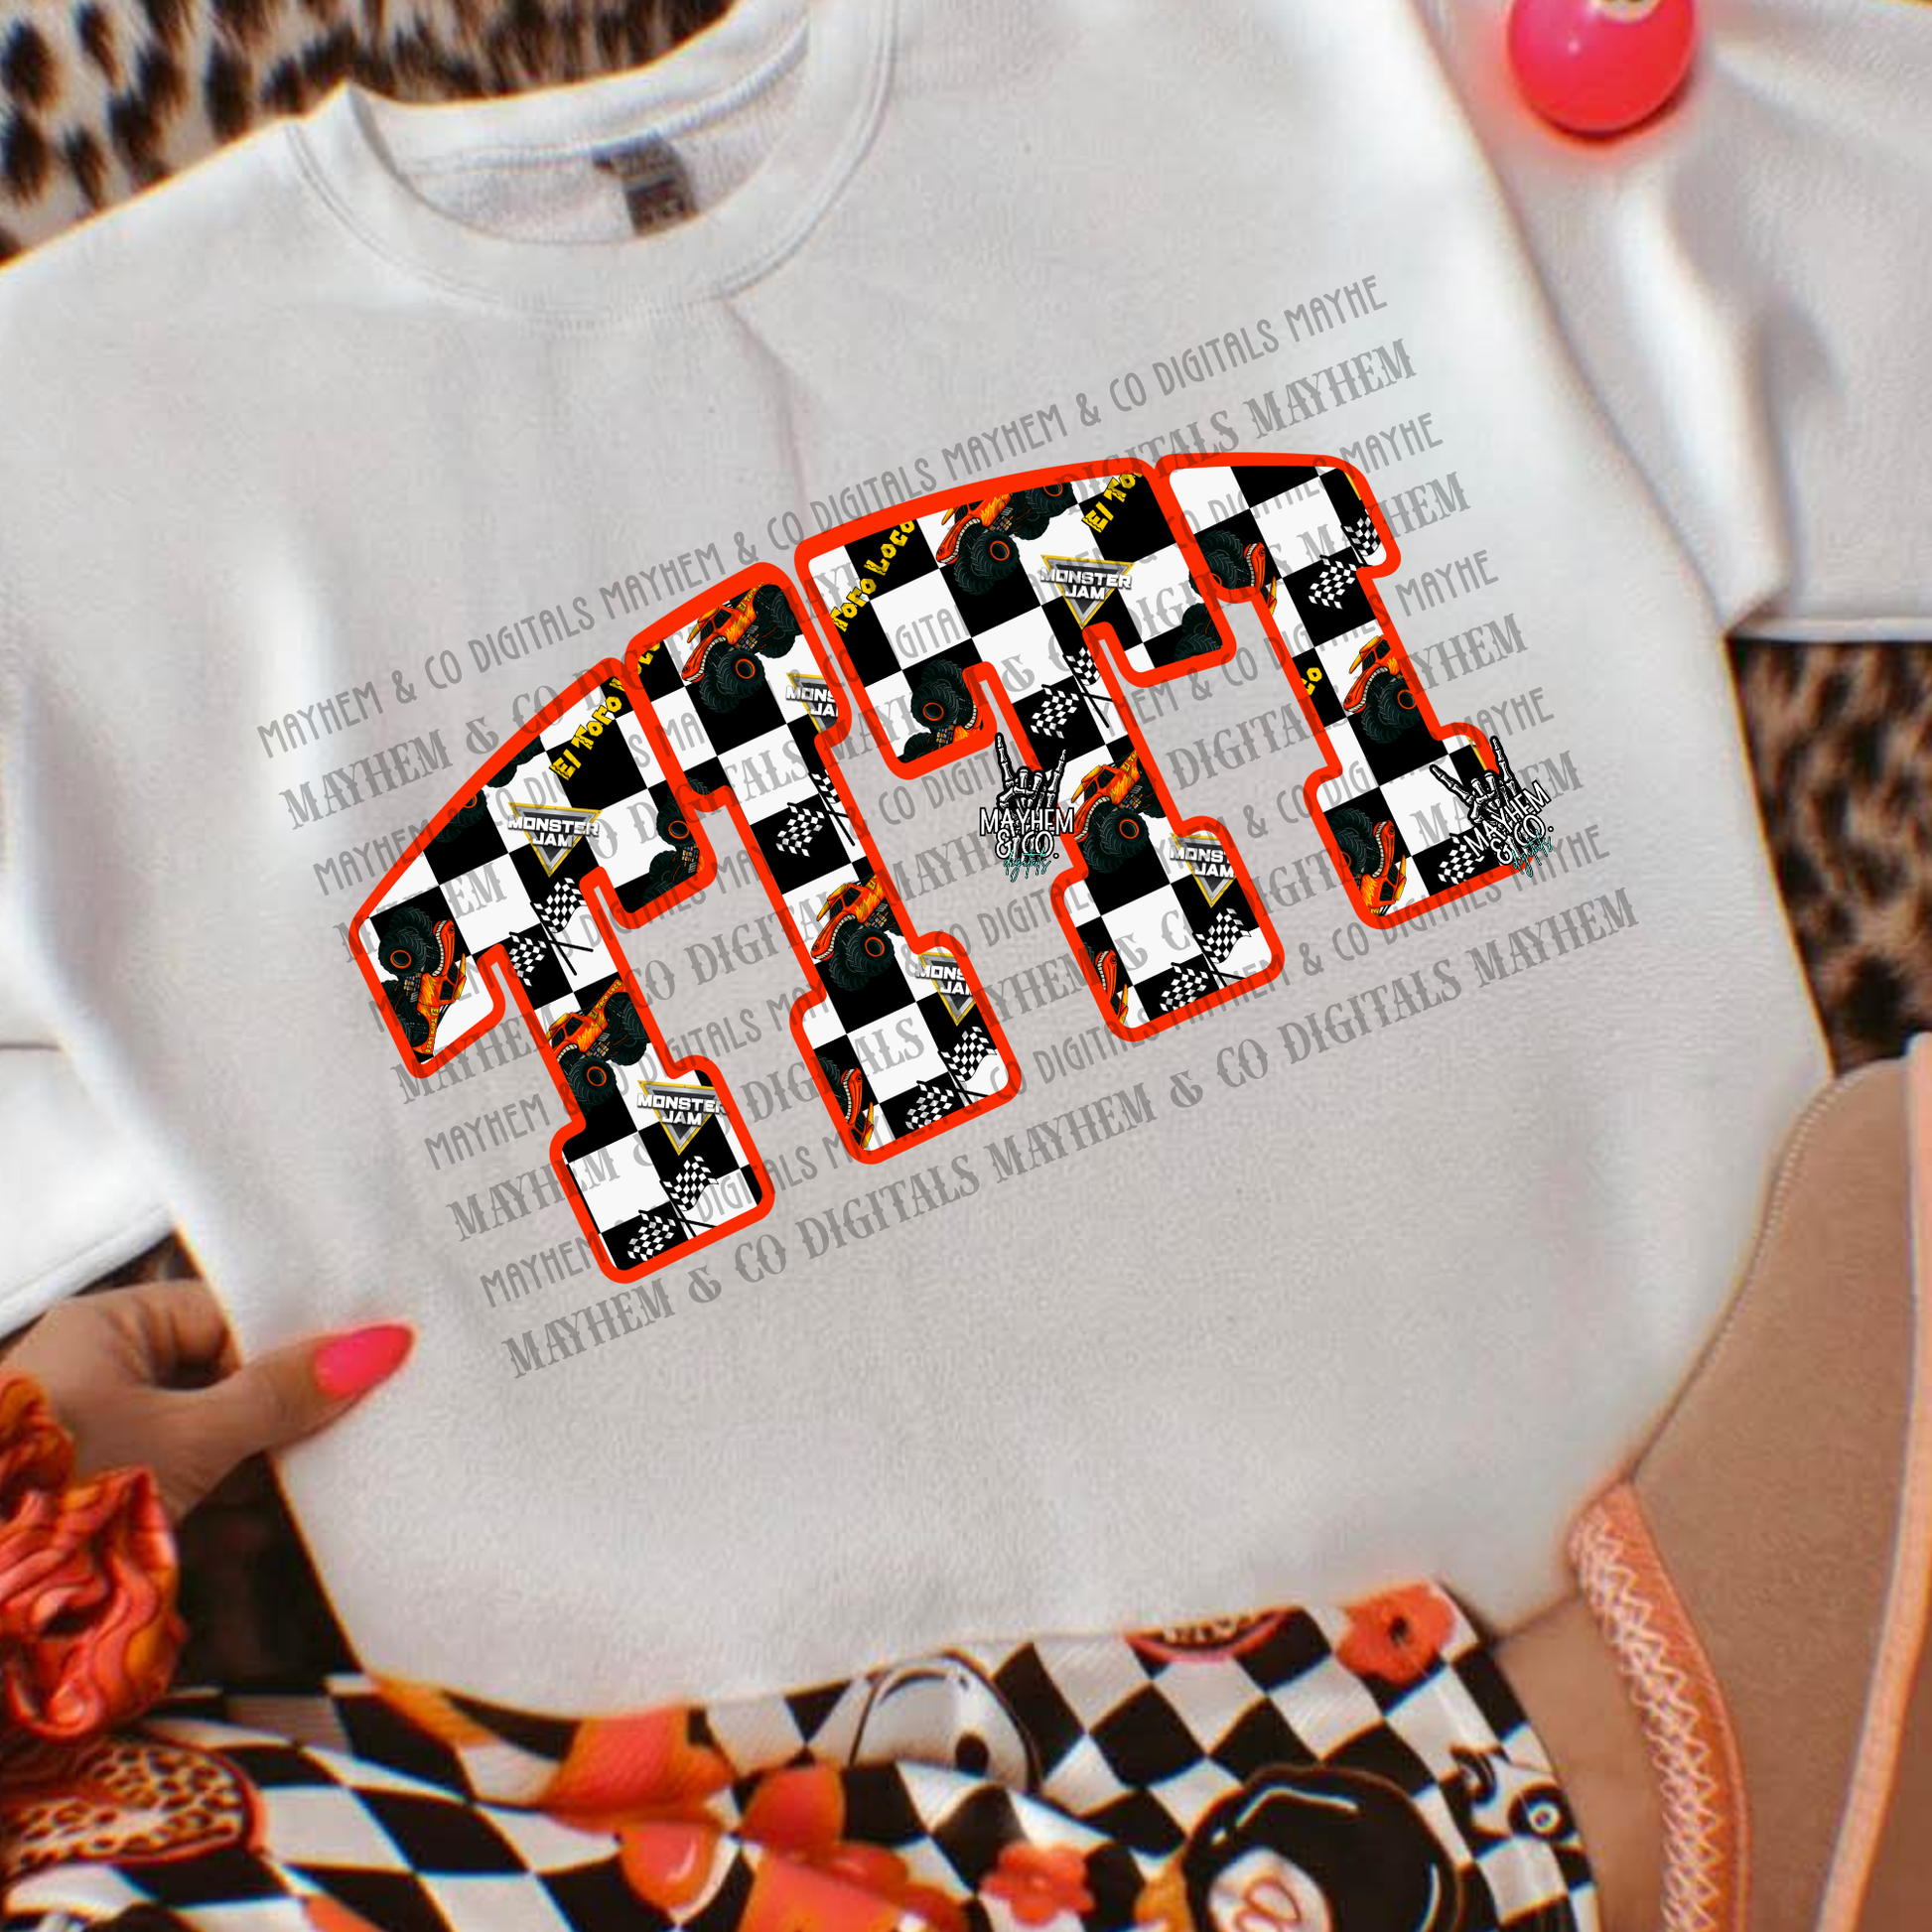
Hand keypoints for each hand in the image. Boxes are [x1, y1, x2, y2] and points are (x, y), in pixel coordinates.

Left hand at [3, 1281, 410, 1520]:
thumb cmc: (73, 1486)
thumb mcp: (195, 1436)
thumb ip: (283, 1395)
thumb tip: (380, 1345)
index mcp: (108, 1324)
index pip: (224, 1313)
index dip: (289, 1343)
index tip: (351, 1373)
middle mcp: (94, 1365)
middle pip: (213, 1372)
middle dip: (273, 1413)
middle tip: (338, 1435)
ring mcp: (89, 1428)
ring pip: (196, 1428)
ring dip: (247, 1464)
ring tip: (302, 1493)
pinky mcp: (89, 1485)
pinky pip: (168, 1472)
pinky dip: (210, 1496)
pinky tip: (250, 1533)